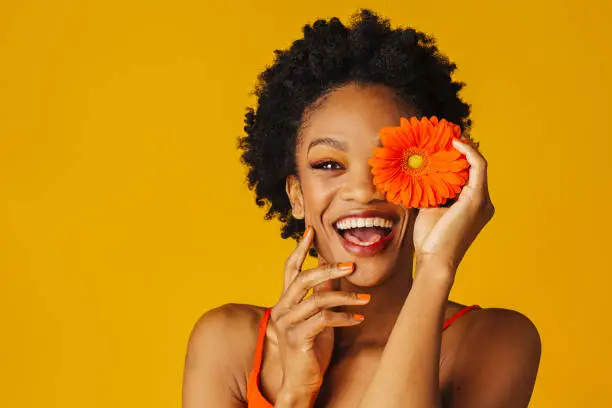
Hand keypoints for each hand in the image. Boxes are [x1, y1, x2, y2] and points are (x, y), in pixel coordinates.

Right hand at [268, 226, 370, 396]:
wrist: (300, 383)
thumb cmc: (310, 349)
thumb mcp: (317, 318)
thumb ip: (321, 296)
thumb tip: (333, 273)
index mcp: (284, 302)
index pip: (289, 269)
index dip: (300, 249)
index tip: (310, 231)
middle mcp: (281, 309)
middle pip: (302, 279)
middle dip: (327, 269)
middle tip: (351, 265)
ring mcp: (286, 324)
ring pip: (316, 300)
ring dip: (344, 297)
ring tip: (366, 299)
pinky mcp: (297, 338)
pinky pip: (322, 320)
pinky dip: (343, 317)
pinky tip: (358, 318)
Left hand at [412, 138, 494, 274]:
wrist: (434, 259)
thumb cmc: (430, 239)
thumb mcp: (430, 209)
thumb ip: (432, 192)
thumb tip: (418, 173)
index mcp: (474, 205)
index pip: (470, 175)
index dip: (459, 157)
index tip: (443, 144)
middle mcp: (483, 202)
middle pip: (475, 168)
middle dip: (461, 150)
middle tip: (444, 135)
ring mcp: (482, 201)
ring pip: (478, 165)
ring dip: (464, 148)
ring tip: (448, 135)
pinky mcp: (477, 199)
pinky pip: (478, 167)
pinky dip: (469, 152)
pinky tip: (455, 143)